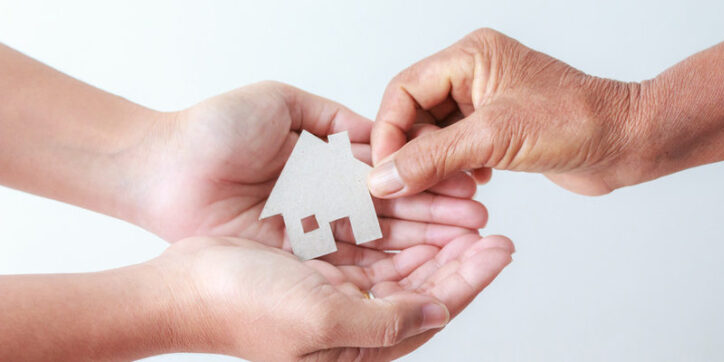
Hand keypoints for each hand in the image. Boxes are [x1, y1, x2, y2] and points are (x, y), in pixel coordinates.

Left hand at [127, 81, 486, 248]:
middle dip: (439, 217)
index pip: (390, 177)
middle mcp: (325, 203)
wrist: (163, 167)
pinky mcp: (296, 260)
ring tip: (467, 244)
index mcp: (325, 165)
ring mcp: (313, 234)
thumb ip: (334, 120)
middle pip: (393, 213)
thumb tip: (380, 132)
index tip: (467, 185)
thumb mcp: (282, 104)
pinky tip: (424, 265)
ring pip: (380, 241)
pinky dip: (387, 263)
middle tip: (481, 221)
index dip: (429, 181)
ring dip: (423, 243)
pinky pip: (349, 262)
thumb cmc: (214, 130)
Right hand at [151, 234, 512, 360]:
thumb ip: (386, 320)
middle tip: (491, 222)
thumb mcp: (322, 321)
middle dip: (460, 253)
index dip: (471, 278)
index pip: (434, 307)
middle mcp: (357, 314)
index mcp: (362, 340)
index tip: (501, 248)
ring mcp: (341, 285)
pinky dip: (396, 221)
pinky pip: (372, 239)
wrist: (184, 287)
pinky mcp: (323, 258)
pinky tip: (412, 201)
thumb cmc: (243, 310)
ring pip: (404, 257)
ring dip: (434, 233)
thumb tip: (440, 313)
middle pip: (426, 281)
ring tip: (462, 206)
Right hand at [369, 28, 647, 196]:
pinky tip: (474, 182)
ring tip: (449, 187)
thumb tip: (383, 177)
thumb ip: (432, 158)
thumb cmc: (577, 122)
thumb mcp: (494, 138)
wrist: (628, 142)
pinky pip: (456, 149)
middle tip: (411, 186)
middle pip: (415, 113)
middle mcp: (473, 75)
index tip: (383, 169)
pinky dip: (455, 169)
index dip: (388, 131)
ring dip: (435, 165)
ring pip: (435, 135)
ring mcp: (485, 102)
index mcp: (469, 57)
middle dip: (412, 152)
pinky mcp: (497, 128)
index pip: (403, 90)